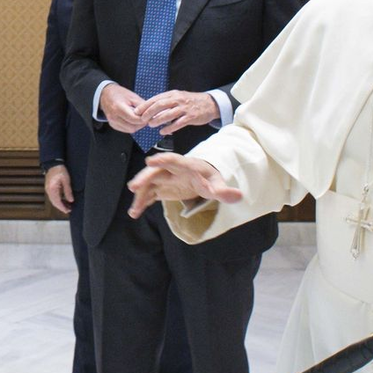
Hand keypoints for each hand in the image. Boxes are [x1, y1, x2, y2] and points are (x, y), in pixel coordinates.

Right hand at [44, 164, 73, 213]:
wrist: (53, 163)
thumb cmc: (60, 170)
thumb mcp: (66, 180)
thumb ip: (68, 191)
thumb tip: (71, 200)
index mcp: (52, 188)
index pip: (57, 201)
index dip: (62, 207)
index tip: (68, 211)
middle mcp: (48, 190)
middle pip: (54, 202)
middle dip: (61, 207)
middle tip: (69, 210)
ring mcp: (48, 189)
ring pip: (53, 200)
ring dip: (60, 204)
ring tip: (68, 206)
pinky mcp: (49, 188)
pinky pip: (53, 197)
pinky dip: (58, 200)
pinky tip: (64, 201)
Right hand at [98, 83, 145, 132]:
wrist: (106, 94)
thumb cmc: (119, 94)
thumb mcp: (132, 96)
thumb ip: (142, 106)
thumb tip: (152, 113)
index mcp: (118, 108)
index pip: (134, 119)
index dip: (143, 118)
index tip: (148, 115)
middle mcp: (114, 117)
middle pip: (133, 127)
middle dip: (141, 123)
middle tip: (146, 117)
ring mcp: (112, 122)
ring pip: (130, 130)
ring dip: (137, 125)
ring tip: (140, 117)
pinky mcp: (113, 125)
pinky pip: (126, 129)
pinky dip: (132, 126)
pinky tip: (133, 119)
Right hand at [126, 153, 241, 217]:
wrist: (201, 177)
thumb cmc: (209, 177)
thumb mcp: (218, 183)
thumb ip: (224, 190)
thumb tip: (239, 196)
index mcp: (185, 165)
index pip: (173, 160)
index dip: (162, 160)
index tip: (150, 161)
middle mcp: (170, 170)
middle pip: (155, 171)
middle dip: (143, 178)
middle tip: (134, 187)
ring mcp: (163, 179)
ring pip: (147, 184)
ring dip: (139, 195)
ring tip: (133, 210)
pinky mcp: (160, 189)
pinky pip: (148, 195)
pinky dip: (141, 203)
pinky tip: (134, 213)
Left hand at [136, 89, 219, 135]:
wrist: (210, 103)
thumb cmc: (191, 101)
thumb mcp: (178, 97)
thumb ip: (165, 102)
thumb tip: (150, 109)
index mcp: (173, 94)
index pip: (156, 99)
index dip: (145, 105)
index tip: (137, 111)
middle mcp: (178, 99)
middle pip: (160, 105)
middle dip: (149, 113)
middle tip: (142, 119)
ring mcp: (185, 108)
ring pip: (168, 114)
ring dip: (158, 120)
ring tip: (151, 125)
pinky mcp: (191, 117)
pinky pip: (178, 123)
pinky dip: (169, 128)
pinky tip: (163, 132)